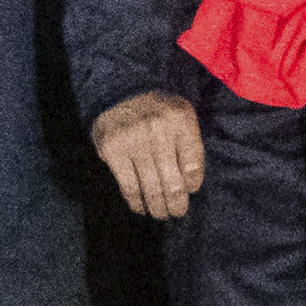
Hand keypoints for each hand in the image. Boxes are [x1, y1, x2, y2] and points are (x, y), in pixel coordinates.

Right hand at [92, 91, 204, 218]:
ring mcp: (133, 141)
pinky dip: (136, 202)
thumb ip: (190, 146)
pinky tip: (140, 207)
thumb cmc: (158, 111)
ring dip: (157, 208)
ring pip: (150, 188)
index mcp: (181, 121)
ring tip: (160, 213)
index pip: (193, 166)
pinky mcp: (113, 150)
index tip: (188, 190)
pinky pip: (128, 186)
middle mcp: (158, 130)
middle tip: (177, 212)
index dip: (192, 185)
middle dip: (176, 204)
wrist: (121, 92)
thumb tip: (189, 186)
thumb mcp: (183, 118)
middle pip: (172, 183)